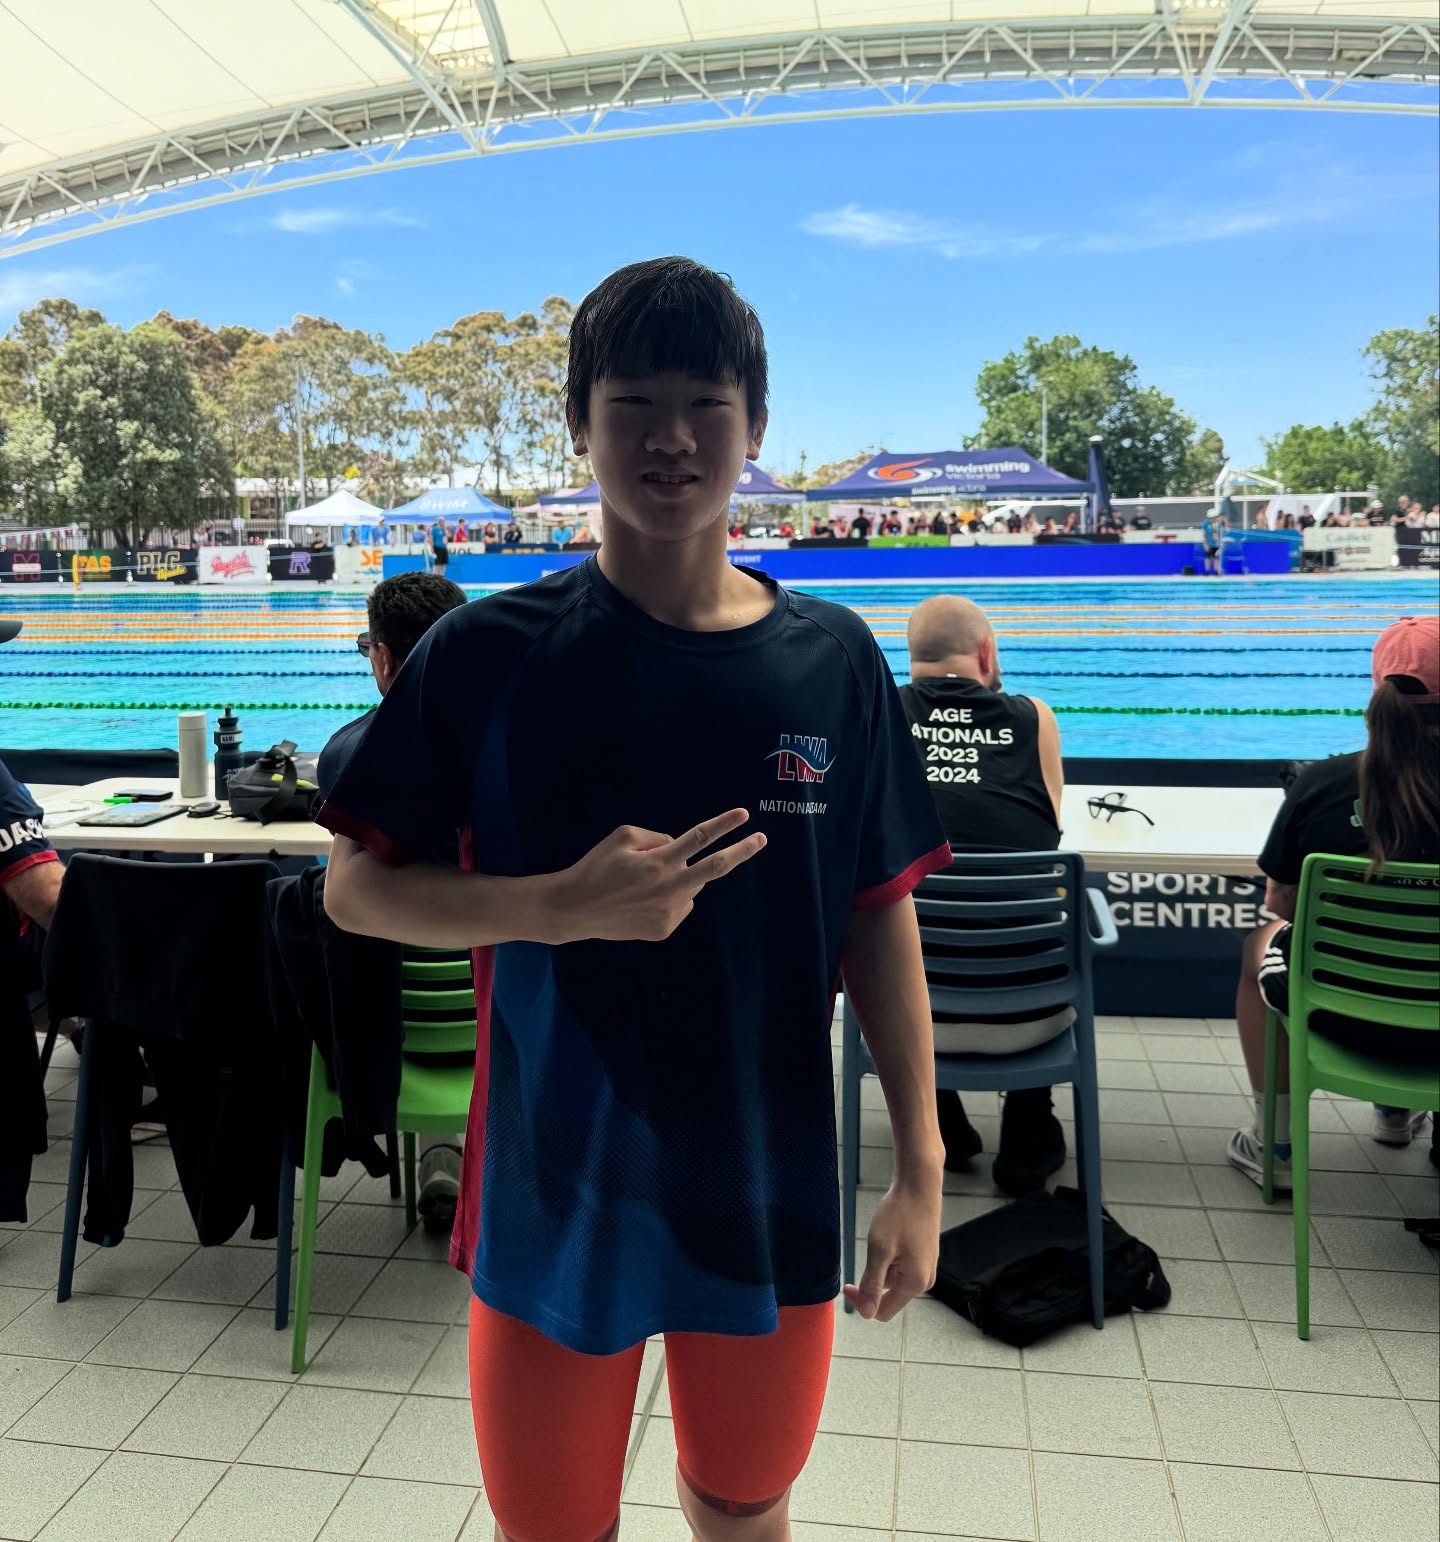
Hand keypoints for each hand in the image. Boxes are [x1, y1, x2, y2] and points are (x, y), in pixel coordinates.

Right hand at [552, 808, 765, 943]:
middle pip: (716, 867)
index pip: (699, 837)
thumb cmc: (596, 867)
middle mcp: (670, 887)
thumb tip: (678, 846)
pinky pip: (680, 906)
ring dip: (680, 877)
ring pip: (691, 887)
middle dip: (742, 851)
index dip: (723, 824)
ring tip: (646, 882)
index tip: (744, 815)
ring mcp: (670, 912)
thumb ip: (657, 837)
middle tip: (761, 840)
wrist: (575, 909)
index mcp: (660, 861)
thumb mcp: (622, 837)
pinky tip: (643, 900)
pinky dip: (671, 897)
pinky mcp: (664, 929)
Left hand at [844, 1173, 941, 1322]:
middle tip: (863, 1255)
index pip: (882, 1312)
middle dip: (872, 1282)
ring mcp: (926, 1267)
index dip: (862, 1303)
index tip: (847, 1284)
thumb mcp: (880, 1250)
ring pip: (894, 1280)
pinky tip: (889, 1236)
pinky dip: (889, 1257)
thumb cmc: (900, 1215)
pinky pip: (901, 1267)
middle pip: (889, 1296)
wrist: (919, 1185)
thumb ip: (873, 1285)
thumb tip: (866, 1314)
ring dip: (881, 1267)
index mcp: (915, 1284)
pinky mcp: (924, 1255)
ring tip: (880, 1240)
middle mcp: (924, 1280)